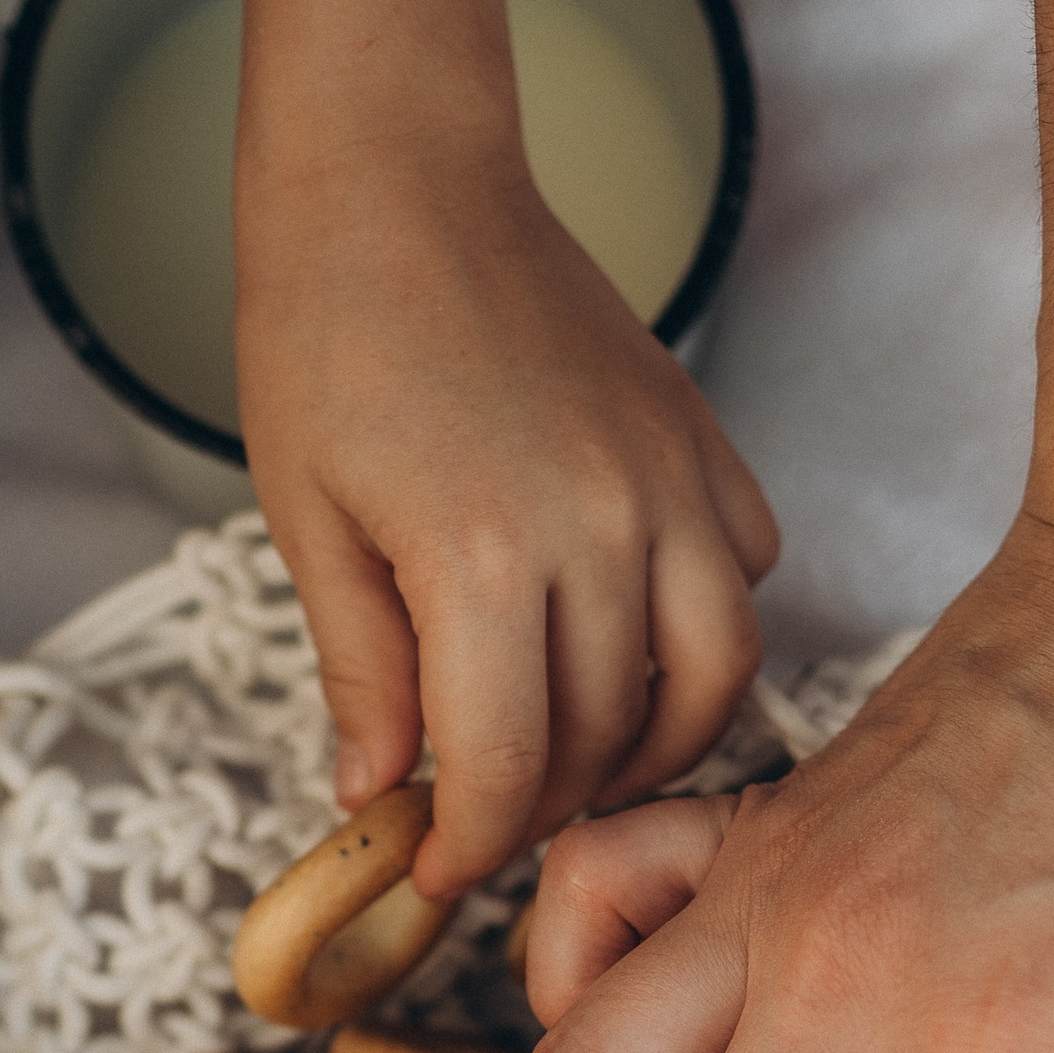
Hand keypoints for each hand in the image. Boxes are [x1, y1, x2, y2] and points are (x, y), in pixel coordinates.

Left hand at [231, 0, 777, 897]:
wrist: (398, 183)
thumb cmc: (326, 337)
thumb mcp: (308, 520)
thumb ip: (361, 669)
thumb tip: (378, 794)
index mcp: (483, 556)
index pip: (507, 765)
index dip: (472, 843)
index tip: (440, 869)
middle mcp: (602, 525)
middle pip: (608, 735)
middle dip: (546, 804)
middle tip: (490, 817)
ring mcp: (669, 481)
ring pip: (712, 675)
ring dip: (650, 744)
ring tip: (580, 763)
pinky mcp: (703, 441)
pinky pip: (745, 575)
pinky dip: (705, 635)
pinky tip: (633, 646)